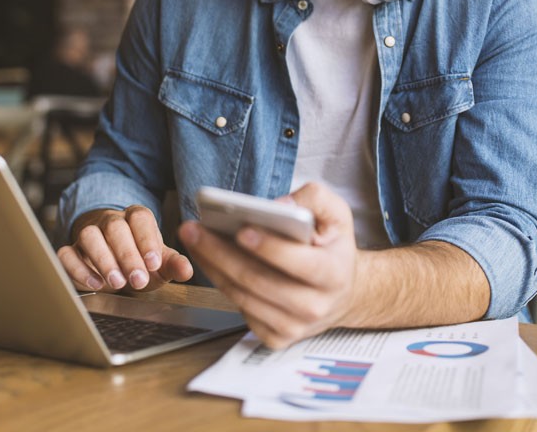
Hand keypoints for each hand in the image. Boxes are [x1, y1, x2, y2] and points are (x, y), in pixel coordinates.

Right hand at [57, 205, 193, 292]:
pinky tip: (95, 284)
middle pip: (115, 227)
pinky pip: (67, 254)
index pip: (140, 218)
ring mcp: (89, 234)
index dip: (146, 239)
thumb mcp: (159, 263)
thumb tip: (187, 270)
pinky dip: (78, 269)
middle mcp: (111, 221)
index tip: (153, 263)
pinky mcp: (72, 250)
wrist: (115, 262)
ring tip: (117, 282)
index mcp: (136, 218)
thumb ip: (173, 264)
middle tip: (138, 280)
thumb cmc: (140, 260)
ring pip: (89, 236)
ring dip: (103, 259)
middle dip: (127, 255)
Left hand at [179, 182, 358, 348]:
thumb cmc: (333, 248)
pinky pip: (239, 308)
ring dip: (212, 265)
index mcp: (333, 274)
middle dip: (221, 252)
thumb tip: (277, 206)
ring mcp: (293, 327)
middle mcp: (314, 306)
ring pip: (242, 295)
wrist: (343, 293)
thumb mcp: (338, 214)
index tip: (241, 229)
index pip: (300, 263)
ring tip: (193, 238)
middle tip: (195, 229)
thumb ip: (314, 199)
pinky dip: (220, 281)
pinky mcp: (275, 337)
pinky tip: (207, 259)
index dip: (270, 248)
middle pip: (258, 280)